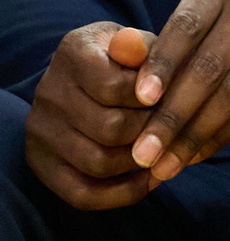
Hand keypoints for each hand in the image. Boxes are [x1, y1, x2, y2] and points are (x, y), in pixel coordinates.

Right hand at [23, 20, 160, 210]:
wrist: (97, 77)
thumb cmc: (135, 63)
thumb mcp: (145, 46)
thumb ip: (148, 48)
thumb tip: (136, 46)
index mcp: (74, 52)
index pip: (113, 88)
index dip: (154, 101)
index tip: (177, 102)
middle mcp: (48, 90)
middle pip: (110, 129)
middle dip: (153, 133)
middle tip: (176, 132)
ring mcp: (40, 129)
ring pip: (99, 162)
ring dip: (141, 164)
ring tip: (166, 153)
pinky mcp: (41, 162)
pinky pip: (83, 194)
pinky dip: (123, 193)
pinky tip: (150, 179)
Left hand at [118, 0, 229, 184]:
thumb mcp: (211, 5)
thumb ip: (172, 37)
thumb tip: (126, 81)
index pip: (185, 26)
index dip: (162, 65)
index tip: (139, 101)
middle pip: (209, 67)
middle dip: (173, 115)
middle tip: (144, 152)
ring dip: (197, 134)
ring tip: (167, 165)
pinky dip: (227, 134)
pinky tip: (202, 152)